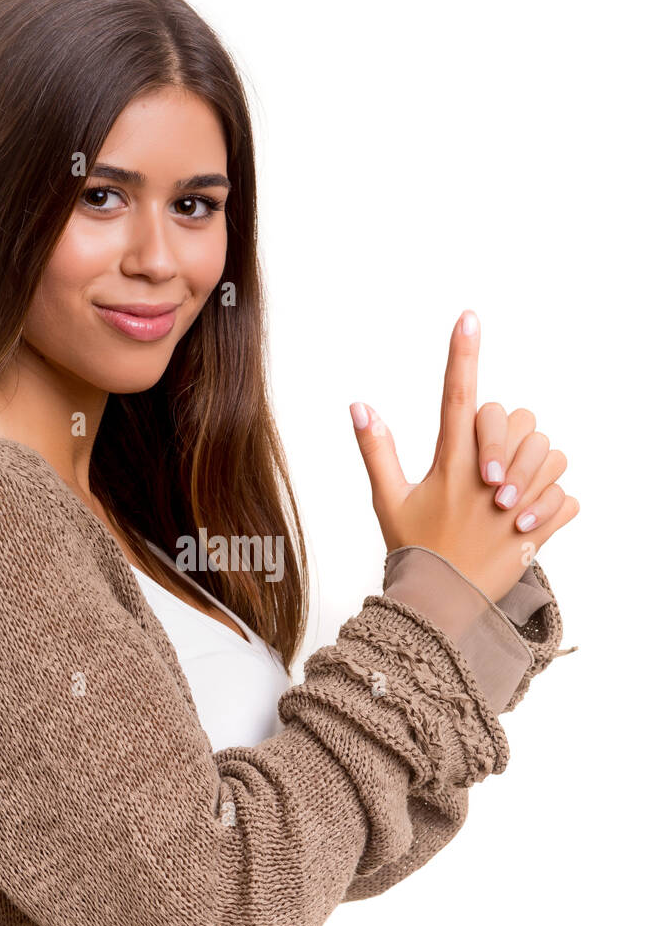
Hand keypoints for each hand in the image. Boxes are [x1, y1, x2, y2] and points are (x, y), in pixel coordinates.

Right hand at [349, 310, 578, 601]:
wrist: (439, 608)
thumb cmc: (414, 550)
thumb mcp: (388, 499)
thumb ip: (377, 449)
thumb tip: (359, 406)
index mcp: (449, 466)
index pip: (455, 397)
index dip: (462, 354)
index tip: (469, 317)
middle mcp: (484, 480)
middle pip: (518, 420)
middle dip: (512, 433)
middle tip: (495, 467)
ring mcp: (513, 505)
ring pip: (551, 456)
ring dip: (539, 469)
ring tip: (514, 494)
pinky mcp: (538, 532)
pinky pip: (567, 498)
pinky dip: (556, 504)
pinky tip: (530, 518)